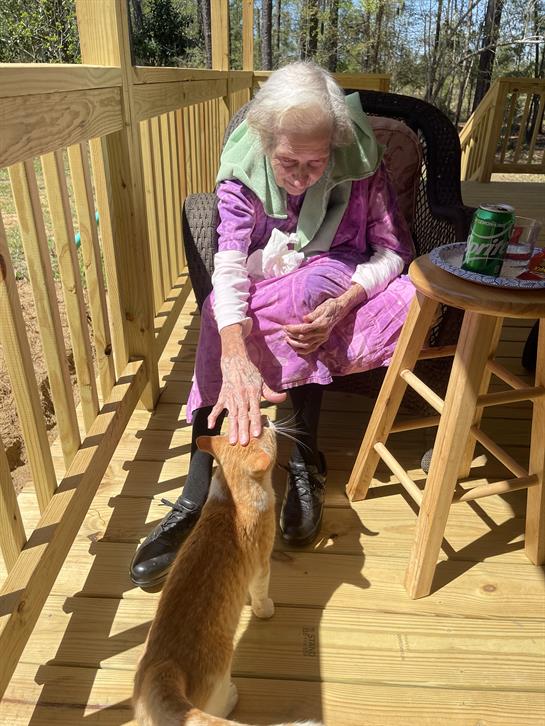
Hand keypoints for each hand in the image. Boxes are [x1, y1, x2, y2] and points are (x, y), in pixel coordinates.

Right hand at [208, 326, 285, 444]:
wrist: (235, 361)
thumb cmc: (250, 373)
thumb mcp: (262, 381)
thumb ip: (271, 393)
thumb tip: (283, 398)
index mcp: (253, 393)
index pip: (255, 411)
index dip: (256, 423)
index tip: (256, 434)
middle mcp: (241, 396)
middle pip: (243, 416)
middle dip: (243, 430)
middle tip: (243, 443)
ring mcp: (231, 397)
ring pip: (231, 415)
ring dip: (231, 428)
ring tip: (231, 441)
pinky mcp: (222, 397)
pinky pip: (217, 408)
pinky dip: (213, 417)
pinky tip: (211, 427)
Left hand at [285, 285, 367, 354]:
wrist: (341, 309)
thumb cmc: (330, 305)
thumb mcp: (322, 306)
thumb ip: (314, 314)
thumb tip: (305, 319)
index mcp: (322, 324)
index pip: (304, 329)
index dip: (293, 329)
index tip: (285, 326)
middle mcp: (323, 333)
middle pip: (304, 338)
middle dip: (292, 336)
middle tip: (284, 331)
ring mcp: (323, 338)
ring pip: (307, 346)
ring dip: (295, 344)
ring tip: (287, 339)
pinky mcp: (323, 340)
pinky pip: (312, 349)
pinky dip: (303, 350)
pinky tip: (295, 348)